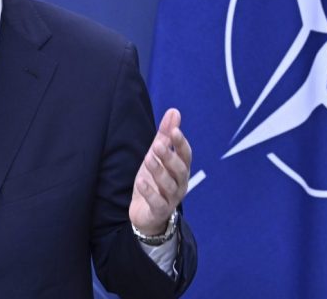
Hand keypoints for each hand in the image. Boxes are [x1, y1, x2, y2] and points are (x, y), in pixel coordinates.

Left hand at [129, 108, 191, 235]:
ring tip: (148, 159)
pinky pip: (157, 202)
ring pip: (169, 185)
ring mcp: (171, 199)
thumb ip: (165, 136)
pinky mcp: (159, 211)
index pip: (186, 155)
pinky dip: (149, 192)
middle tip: (157, 145)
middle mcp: (180, 184)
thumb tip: (174, 111)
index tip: (174, 130)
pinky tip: (141, 181)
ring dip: (159, 171)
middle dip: (169, 157)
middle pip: (180, 170)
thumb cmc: (154, 181)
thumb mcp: (157, 156)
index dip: (180, 143)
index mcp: (181, 169)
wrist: (146, 214)